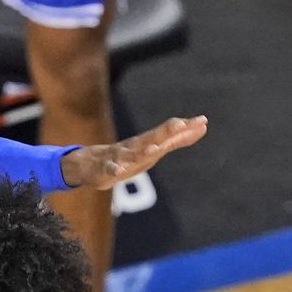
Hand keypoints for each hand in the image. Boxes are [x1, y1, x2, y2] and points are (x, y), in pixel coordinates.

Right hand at [60, 116, 207, 189]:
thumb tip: (203, 127)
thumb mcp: (151, 150)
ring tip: (154, 148)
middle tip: (181, 124)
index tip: (202, 121)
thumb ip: (176, 140)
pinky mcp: (103, 169)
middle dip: (166, 132)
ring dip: (142, 150)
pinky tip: (117, 170)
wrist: (87, 165)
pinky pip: (109, 169)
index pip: (169, 135)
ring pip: (131, 154)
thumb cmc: (124, 158)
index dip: (185, 130)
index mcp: (146, 145)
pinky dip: (113, 168)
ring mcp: (118, 157)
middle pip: (152, 139)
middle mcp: (134, 148)